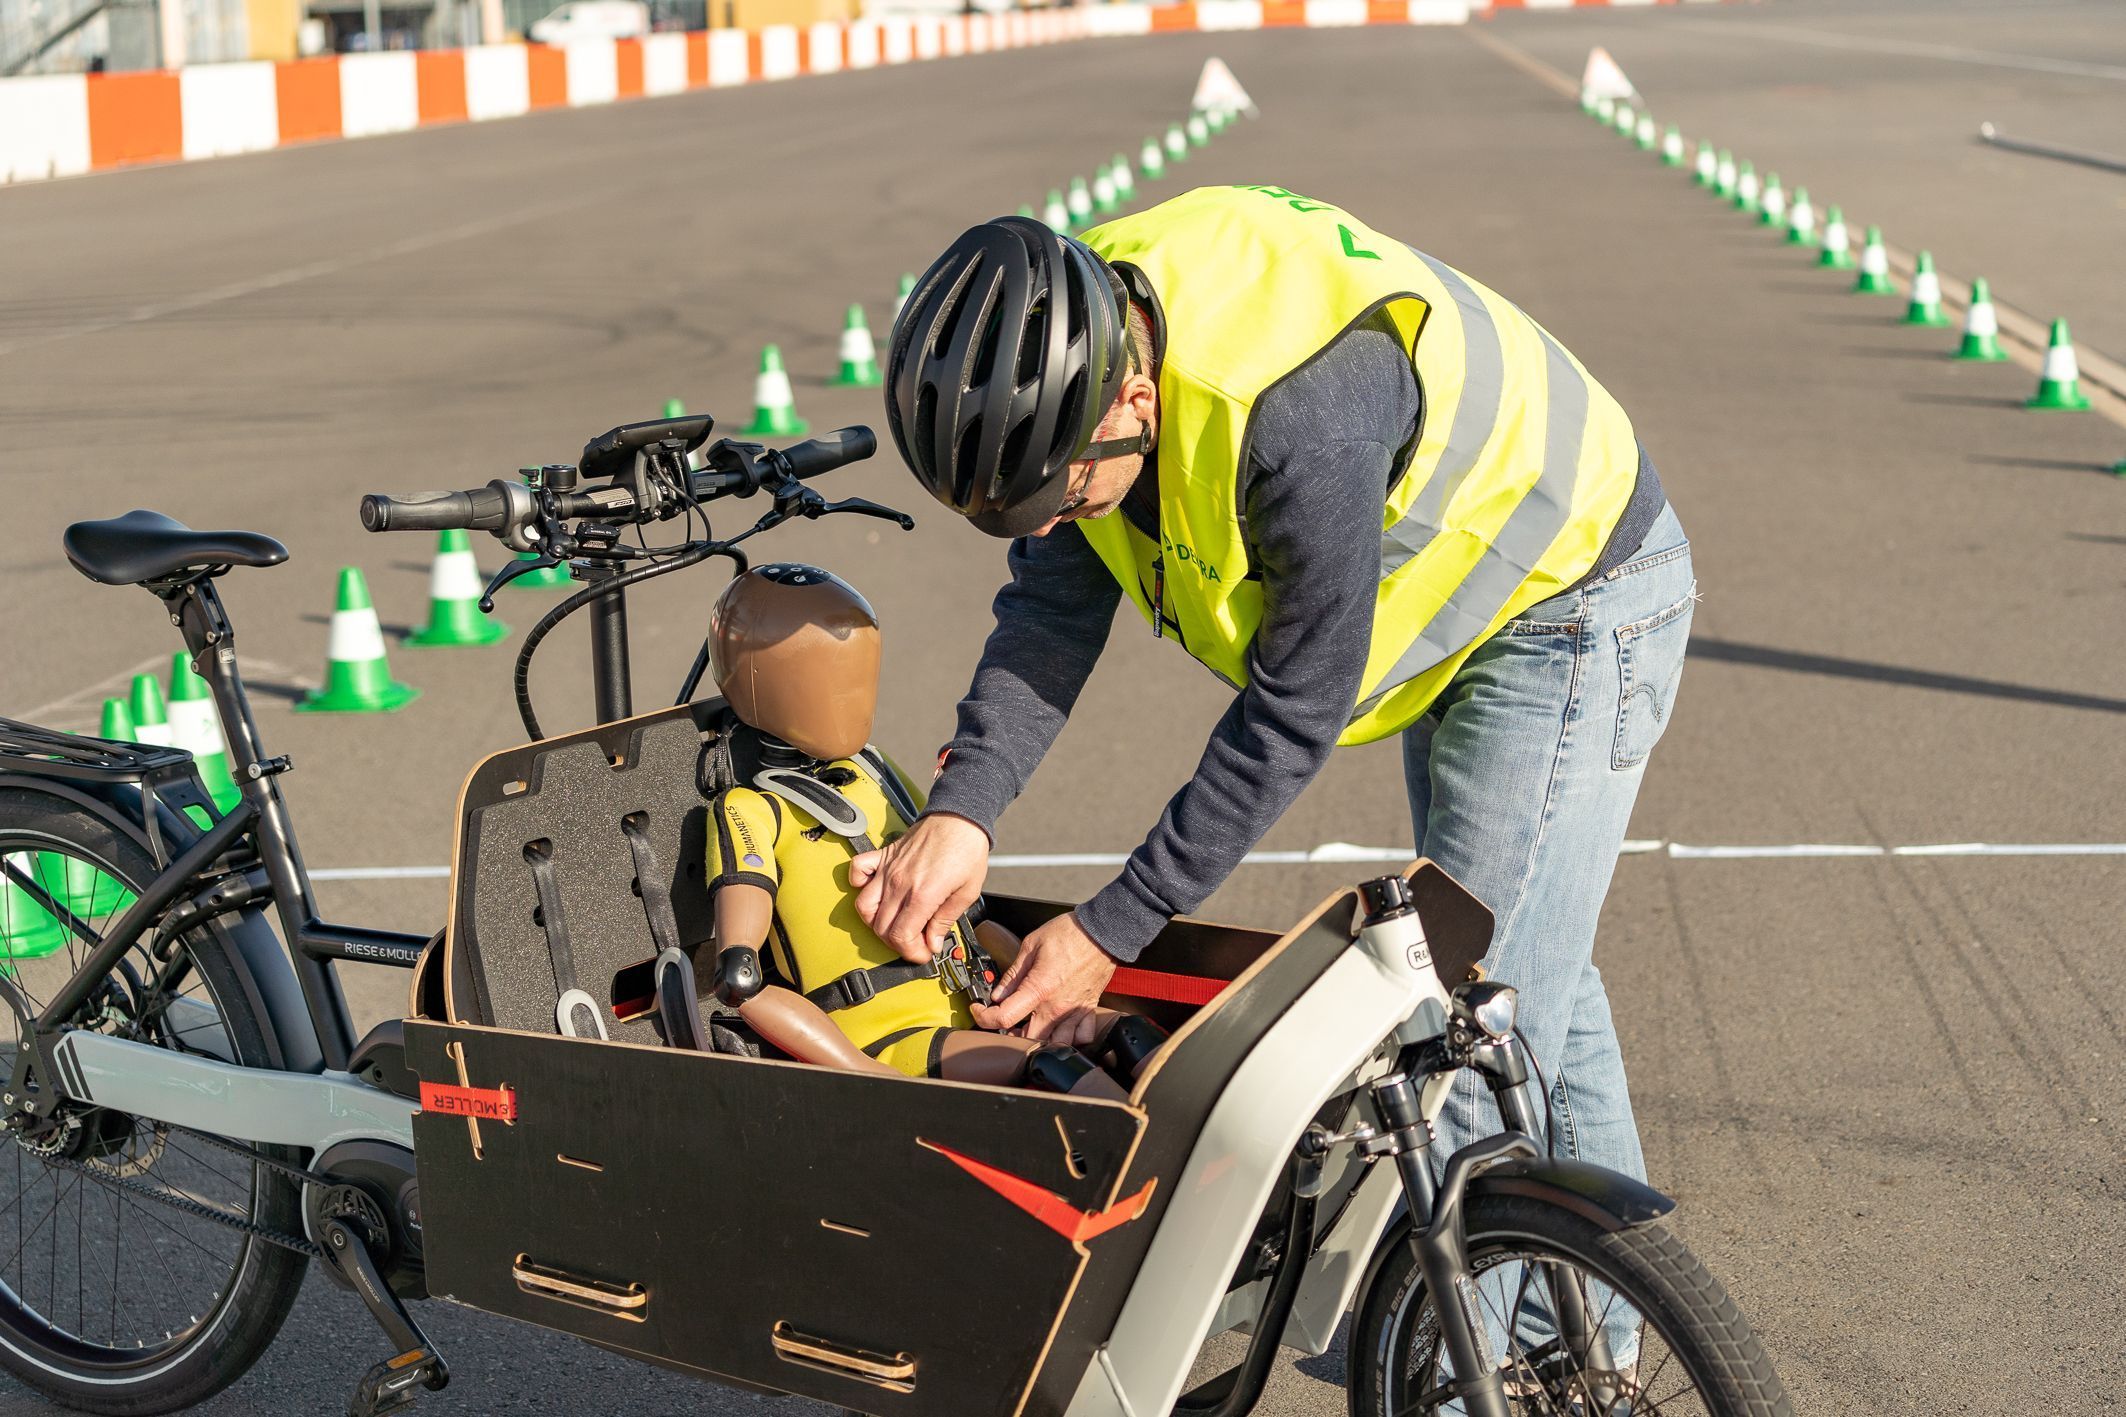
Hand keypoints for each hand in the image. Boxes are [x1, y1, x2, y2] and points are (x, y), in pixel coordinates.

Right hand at [849, 814, 987, 963]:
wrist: (960, 817)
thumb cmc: (966, 850)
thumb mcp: (967, 892)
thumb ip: (946, 920)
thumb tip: (933, 943)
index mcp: (923, 894)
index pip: (901, 936)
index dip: (911, 952)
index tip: (923, 952)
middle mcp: (900, 883)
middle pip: (881, 927)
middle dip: (897, 943)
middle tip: (915, 941)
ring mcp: (888, 869)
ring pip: (864, 907)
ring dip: (876, 923)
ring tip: (895, 924)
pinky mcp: (883, 855)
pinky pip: (857, 870)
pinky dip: (858, 884)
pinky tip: (875, 892)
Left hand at [971, 913, 1116, 1041]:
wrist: (1103, 931)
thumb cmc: (1071, 934)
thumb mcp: (1031, 945)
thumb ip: (1013, 973)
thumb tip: (999, 992)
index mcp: (1039, 988)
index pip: (1004, 1017)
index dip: (984, 1017)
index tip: (980, 1010)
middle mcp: (1057, 1006)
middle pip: (1028, 1040)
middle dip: (1012, 1035)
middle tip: (1008, 1021)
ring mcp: (1075, 1011)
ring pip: (1056, 1044)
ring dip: (1041, 1041)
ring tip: (1032, 1027)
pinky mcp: (1089, 1009)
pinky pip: (1082, 1037)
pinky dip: (1071, 1039)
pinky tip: (1060, 1029)